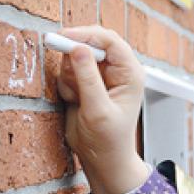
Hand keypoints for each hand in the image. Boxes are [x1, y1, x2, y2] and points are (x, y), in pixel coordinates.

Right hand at [56, 26, 149, 193]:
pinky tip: (74, 100)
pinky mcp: (86, 82)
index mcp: (130, 73)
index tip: (63, 37)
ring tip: (77, 98)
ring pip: (76, 57)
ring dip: (70, 75)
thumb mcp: (97, 110)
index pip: (110, 41)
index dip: (86, 35)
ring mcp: (101, 75)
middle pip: (92, 43)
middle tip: (67, 76)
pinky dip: (66, 84)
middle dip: (75, 58)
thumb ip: (88, 78)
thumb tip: (78, 48)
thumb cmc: (108, 140)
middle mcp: (117, 70)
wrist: (101, 158)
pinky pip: (68, 71)